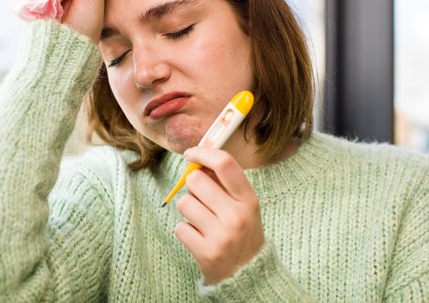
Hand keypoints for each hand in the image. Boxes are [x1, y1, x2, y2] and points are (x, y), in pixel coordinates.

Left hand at [174, 147, 264, 284]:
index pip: (224, 163)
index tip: (190, 154)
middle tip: (201, 200)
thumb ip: (224, 183)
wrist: (247, 275)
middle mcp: (237, 216)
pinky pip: (180, 227)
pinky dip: (185, 231)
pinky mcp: (206, 252)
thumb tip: (198, 160)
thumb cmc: (241, 232)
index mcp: (249, 199)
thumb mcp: (243, 206)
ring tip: (201, 221)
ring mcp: (222, 235)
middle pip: (196, 180)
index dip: (203, 153)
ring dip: (188, 210)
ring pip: (184, 202)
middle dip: (192, 187)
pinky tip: (199, 238)